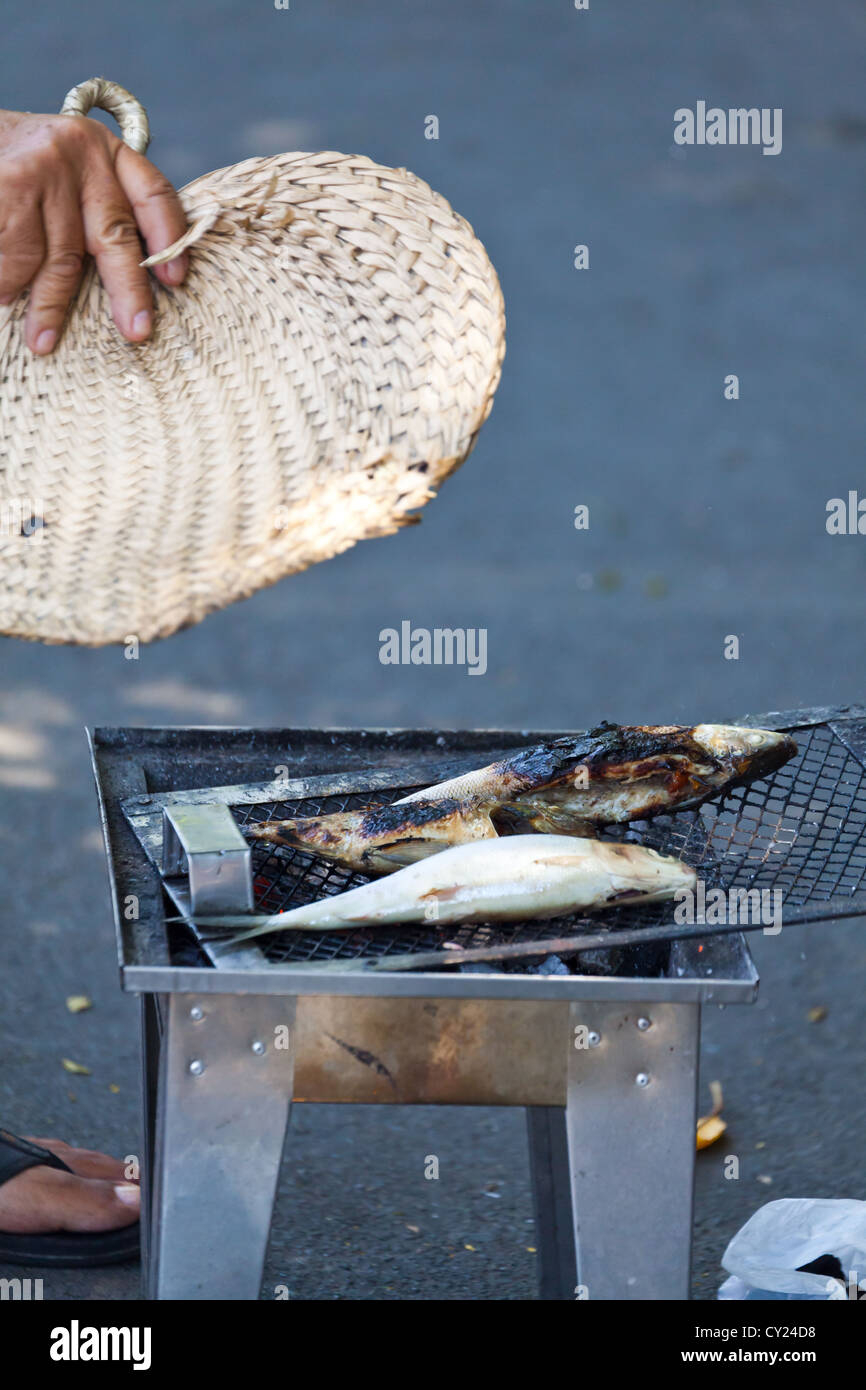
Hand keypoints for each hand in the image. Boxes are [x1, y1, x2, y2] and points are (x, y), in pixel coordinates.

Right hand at [0, 108, 187, 352]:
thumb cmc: (22, 168)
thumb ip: (99, 211)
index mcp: (108, 152)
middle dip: (128, 291)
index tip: (176, 280)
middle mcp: (82, 151)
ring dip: (48, 304)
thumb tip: (135, 284)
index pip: (153, 193)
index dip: (169, 237)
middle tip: (136, 333)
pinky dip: (10, 280)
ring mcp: (46, 164)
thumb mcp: (70, 177)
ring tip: (41, 339)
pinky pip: (19, 250)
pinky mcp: (11, 180)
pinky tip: (5, 299)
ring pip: (60, 256)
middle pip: (115, 234)